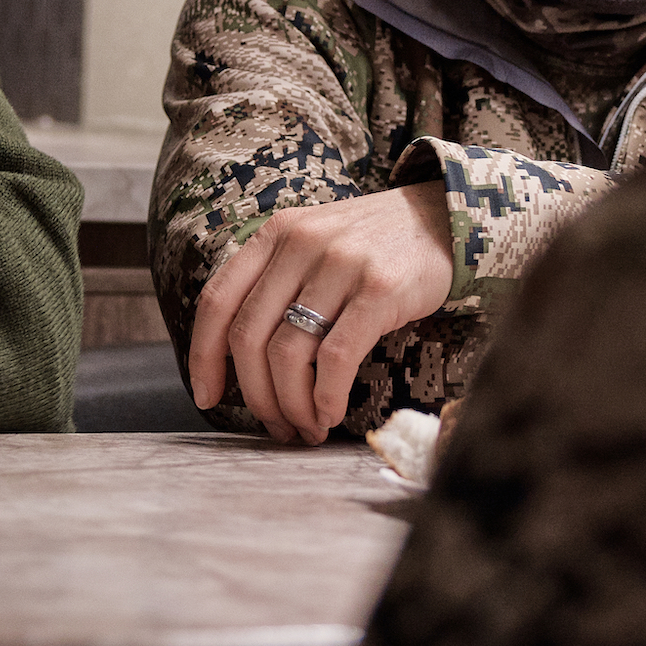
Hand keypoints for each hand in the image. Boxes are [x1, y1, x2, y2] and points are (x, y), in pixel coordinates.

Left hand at [186, 183, 454, 443]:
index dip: (203, 356)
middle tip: (275, 426)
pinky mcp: (380, 289)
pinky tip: (330, 413)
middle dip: (256, 395)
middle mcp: (301, 244)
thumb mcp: (313, 245)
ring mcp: (340, 264)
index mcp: (275, 235)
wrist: (442, 218)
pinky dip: (326, 397)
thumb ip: (276, 284)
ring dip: (292, 404)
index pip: (217, 301)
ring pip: (290, 353)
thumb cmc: (372, 246)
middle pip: (250, 337)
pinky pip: (336, 358)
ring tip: (307, 427)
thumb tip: (242, 364)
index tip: (207, 396)